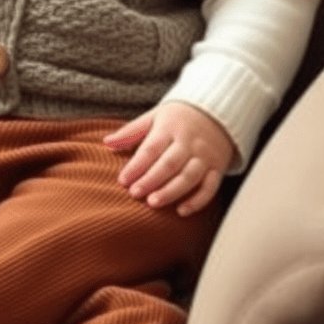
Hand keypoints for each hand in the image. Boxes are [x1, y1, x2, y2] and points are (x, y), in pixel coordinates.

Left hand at [104, 101, 234, 216]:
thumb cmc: (178, 118)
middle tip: (135, 194)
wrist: (216, 113)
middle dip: (151, 180)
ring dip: (171, 191)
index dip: (137, 165)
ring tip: (153, 203)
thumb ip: (131, 131)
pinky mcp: (217, 168)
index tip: (122, 181)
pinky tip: (182, 211)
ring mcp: (205, 156)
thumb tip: (106, 142)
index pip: (151, 148)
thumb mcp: (154, 117)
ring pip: (189, 177)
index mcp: (170, 128)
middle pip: (170, 163)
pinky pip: (210, 187)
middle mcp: (189, 142)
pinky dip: (198, 201)